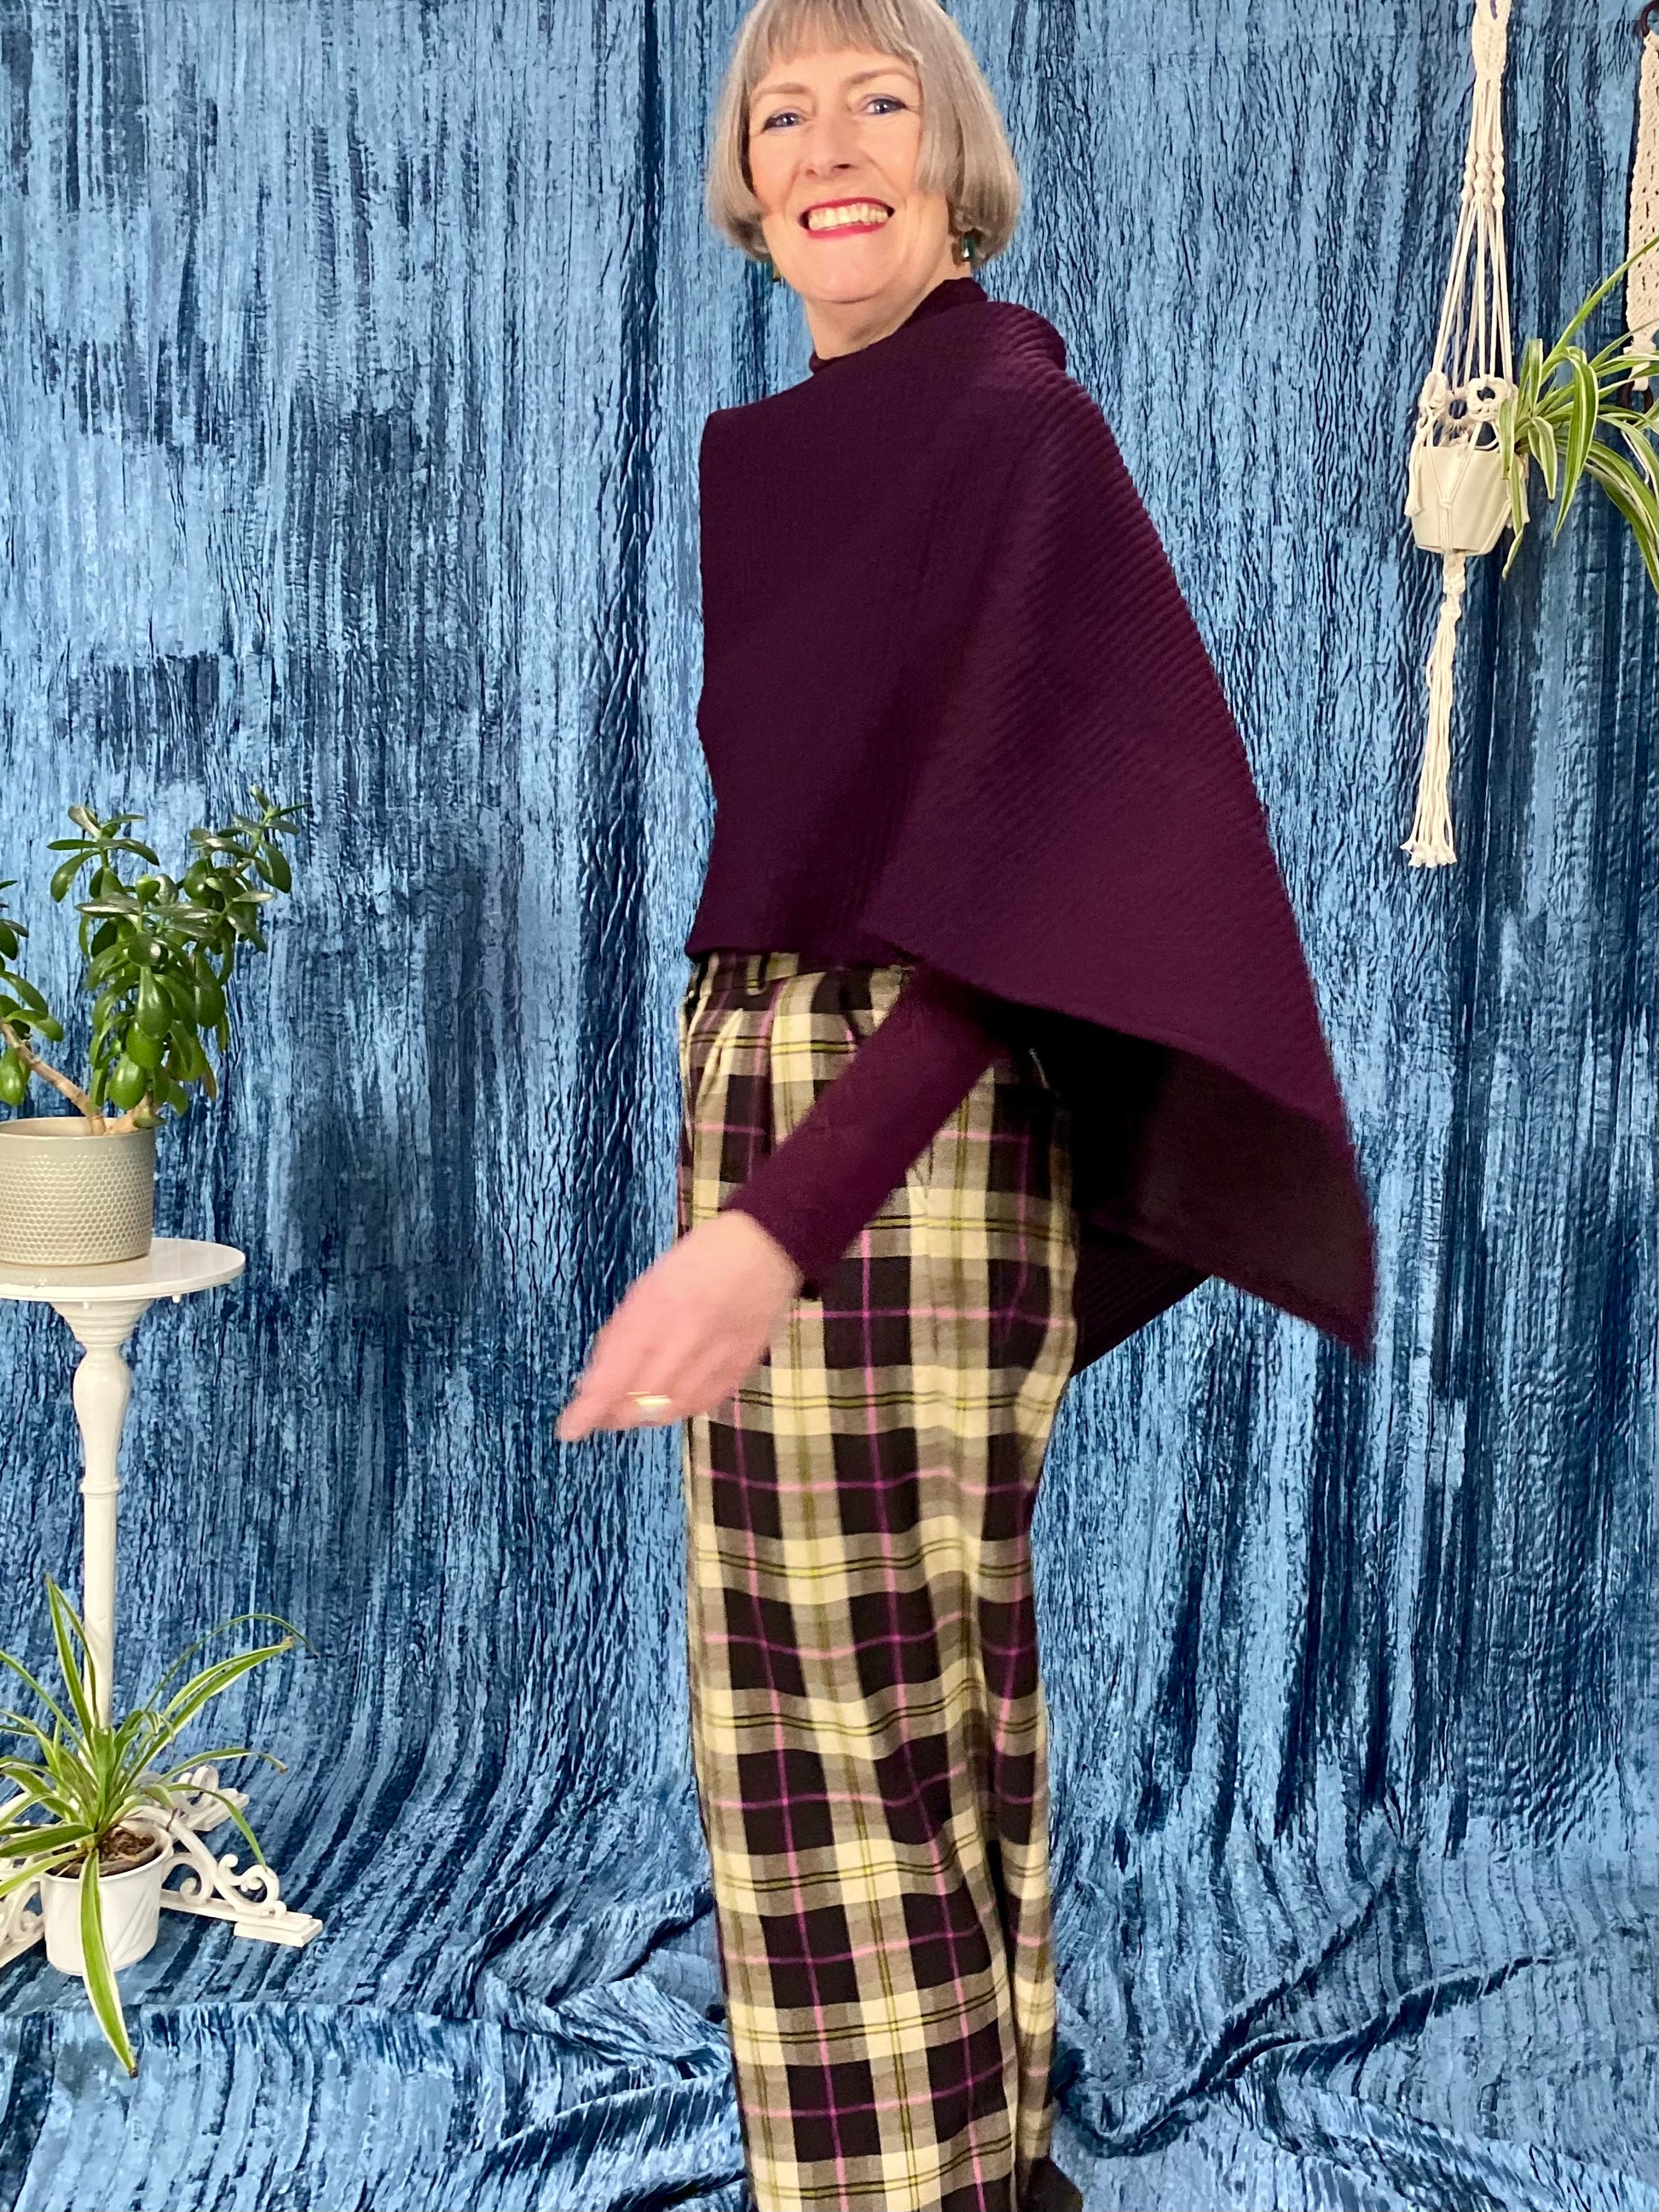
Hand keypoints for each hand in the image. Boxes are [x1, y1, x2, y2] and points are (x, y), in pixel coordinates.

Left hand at [555, 1210, 804, 1440]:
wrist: (763, 1250)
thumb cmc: (696, 1260)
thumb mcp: (647, 1285)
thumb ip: (622, 1332)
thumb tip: (595, 1378)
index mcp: (656, 1310)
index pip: (615, 1374)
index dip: (590, 1408)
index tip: (569, 1430)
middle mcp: (685, 1338)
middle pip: (641, 1401)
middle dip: (614, 1414)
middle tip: (600, 1414)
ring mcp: (716, 1357)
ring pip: (670, 1409)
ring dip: (644, 1415)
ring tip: (630, 1408)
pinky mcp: (739, 1368)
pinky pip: (701, 1404)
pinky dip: (677, 1409)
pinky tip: (667, 1401)